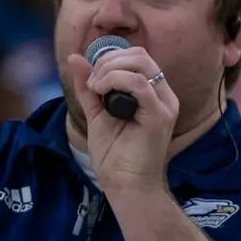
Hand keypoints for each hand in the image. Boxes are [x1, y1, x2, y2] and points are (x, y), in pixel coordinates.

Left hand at [63, 47, 177, 198]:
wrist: (125, 185)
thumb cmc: (115, 156)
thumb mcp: (97, 113)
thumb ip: (88, 86)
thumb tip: (75, 57)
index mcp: (153, 93)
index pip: (137, 58)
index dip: (110, 57)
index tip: (90, 76)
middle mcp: (163, 95)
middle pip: (140, 55)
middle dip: (108, 60)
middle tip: (92, 81)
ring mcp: (164, 104)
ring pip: (140, 64)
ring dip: (109, 69)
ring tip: (95, 87)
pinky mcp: (160, 115)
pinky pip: (139, 84)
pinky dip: (115, 80)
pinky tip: (101, 92)